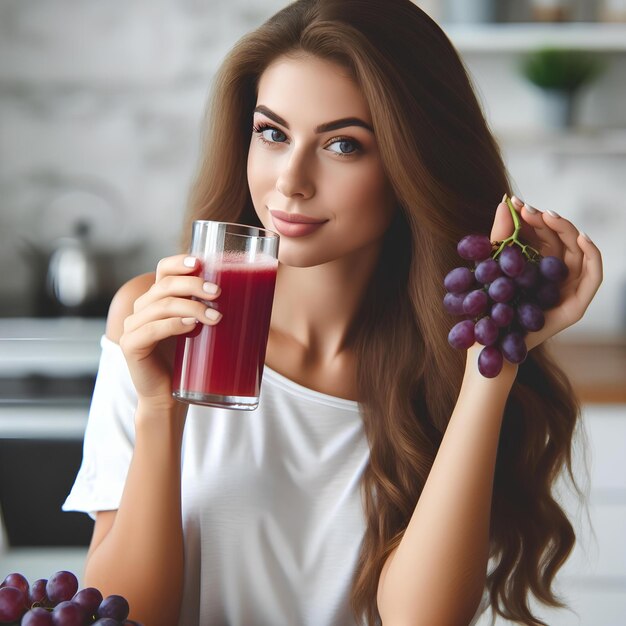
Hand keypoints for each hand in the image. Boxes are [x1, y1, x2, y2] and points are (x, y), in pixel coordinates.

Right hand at [119, 255, 221, 408]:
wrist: (170, 397)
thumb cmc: (190, 362)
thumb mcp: (202, 329)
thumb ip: (213, 310)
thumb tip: (251, 294)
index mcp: (158, 298)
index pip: (164, 270)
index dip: (180, 262)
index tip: (201, 263)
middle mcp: (142, 308)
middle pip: (165, 285)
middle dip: (193, 285)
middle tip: (218, 293)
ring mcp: (133, 326)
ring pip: (161, 305)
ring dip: (191, 307)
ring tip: (215, 317)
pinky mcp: (131, 345)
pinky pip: (150, 329)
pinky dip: (172, 325)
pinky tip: (190, 326)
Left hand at [489, 195, 602, 350]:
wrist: (487, 341)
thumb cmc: (488, 306)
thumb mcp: (491, 266)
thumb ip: (500, 237)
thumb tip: (505, 202)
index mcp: (536, 264)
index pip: (542, 234)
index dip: (533, 217)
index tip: (516, 203)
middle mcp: (554, 274)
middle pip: (562, 239)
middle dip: (548, 220)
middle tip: (529, 210)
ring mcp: (567, 288)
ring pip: (579, 252)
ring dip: (567, 230)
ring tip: (550, 216)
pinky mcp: (576, 305)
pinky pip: (593, 276)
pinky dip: (592, 255)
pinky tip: (581, 238)